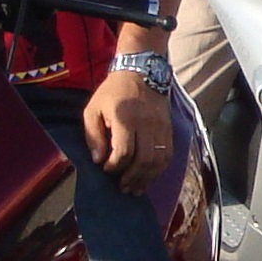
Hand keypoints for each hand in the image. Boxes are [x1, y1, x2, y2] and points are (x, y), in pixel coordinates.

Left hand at [83, 68, 173, 194]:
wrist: (142, 72)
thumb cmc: (113, 92)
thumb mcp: (93, 109)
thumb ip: (92, 135)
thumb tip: (98, 160)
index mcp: (125, 118)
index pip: (124, 152)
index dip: (115, 167)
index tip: (106, 169)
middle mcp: (146, 124)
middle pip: (144, 160)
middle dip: (132, 178)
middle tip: (121, 187)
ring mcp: (160, 127)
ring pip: (158, 161)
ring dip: (147, 178)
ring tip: (135, 188)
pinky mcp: (169, 129)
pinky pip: (168, 155)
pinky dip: (159, 170)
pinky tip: (148, 177)